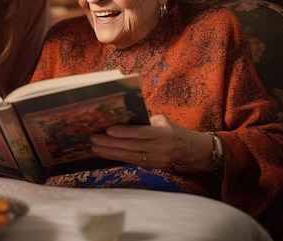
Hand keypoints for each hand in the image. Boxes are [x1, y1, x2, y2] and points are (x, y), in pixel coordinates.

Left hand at [89, 115, 212, 169]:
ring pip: (129, 156)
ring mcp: (156, 159)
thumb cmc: (170, 129)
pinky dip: (116, 157)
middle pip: (131, 146)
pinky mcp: (151, 167)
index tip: (108, 130)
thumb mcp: (161, 121)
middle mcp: (159, 148)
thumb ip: (144, 120)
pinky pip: (131, 161)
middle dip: (110, 143)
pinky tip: (105, 154)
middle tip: (94, 139)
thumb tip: (121, 116)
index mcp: (163, 133)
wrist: (188, 149)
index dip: (124, 132)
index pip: (141, 133)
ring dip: (109, 152)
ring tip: (95, 148)